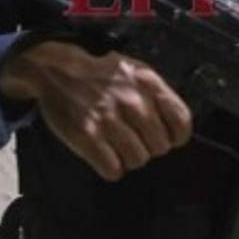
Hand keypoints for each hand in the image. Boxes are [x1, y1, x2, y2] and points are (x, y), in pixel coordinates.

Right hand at [0, 40, 192, 181]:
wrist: (57, 68)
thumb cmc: (99, 73)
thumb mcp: (137, 72)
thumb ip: (158, 95)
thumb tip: (175, 126)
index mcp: (149, 84)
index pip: (181, 122)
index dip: (177, 137)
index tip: (168, 138)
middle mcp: (132, 102)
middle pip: (159, 147)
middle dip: (149, 147)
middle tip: (134, 139)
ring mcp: (109, 120)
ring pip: (138, 161)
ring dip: (129, 158)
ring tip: (117, 145)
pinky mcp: (87, 137)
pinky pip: (113, 170)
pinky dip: (111, 167)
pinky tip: (105, 153)